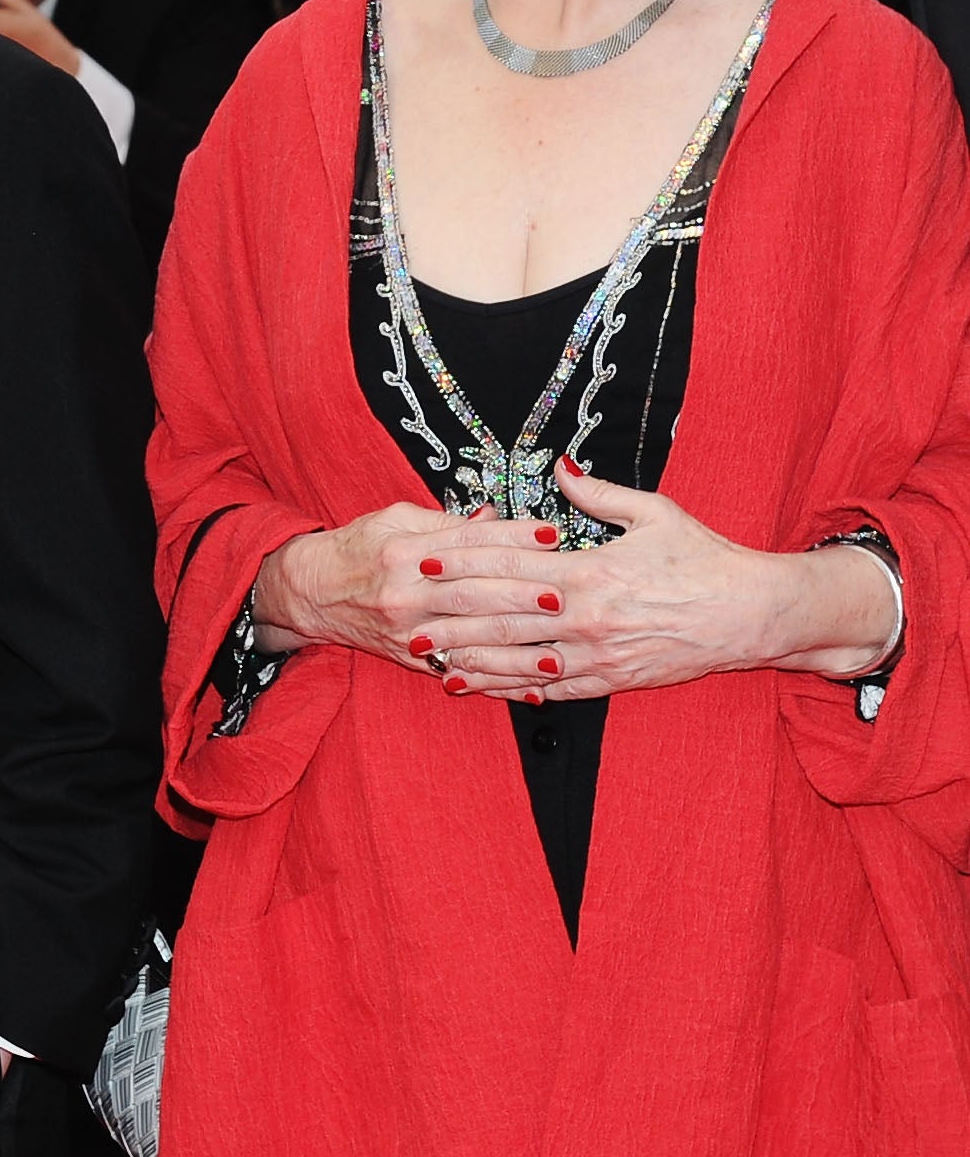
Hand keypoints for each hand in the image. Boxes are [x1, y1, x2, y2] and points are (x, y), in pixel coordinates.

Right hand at [251, 500, 556, 675]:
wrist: (309, 591)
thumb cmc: (355, 549)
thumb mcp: (394, 520)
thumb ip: (446, 522)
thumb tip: (494, 517)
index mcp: (405, 550)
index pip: (468, 542)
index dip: (512, 538)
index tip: (551, 535)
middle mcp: (405, 592)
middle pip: (474, 593)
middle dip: (523, 595)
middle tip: (565, 594)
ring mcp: (408, 631)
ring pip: (471, 640)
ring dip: (518, 649)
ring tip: (558, 650)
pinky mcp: (410, 658)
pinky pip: (461, 673)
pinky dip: (497, 685)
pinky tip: (531, 689)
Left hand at [412, 463, 900, 702]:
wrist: (755, 616)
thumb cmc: (706, 560)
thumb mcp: (656, 513)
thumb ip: (599, 494)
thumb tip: (560, 467)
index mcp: (589, 572)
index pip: (508, 564)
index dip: (460, 559)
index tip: (420, 555)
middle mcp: (584, 617)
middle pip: (499, 614)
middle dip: (447, 612)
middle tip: (401, 611)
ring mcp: (594, 654)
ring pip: (516, 659)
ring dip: (467, 657)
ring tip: (426, 656)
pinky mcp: (609, 681)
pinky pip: (549, 688)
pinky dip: (510, 687)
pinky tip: (478, 686)